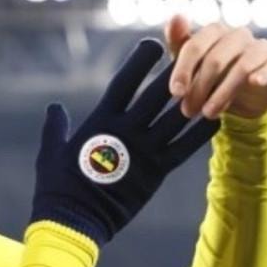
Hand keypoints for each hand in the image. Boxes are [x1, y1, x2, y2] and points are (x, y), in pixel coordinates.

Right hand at [30, 39, 218, 244]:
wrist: (73, 221)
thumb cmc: (58, 186)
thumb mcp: (51, 152)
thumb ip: (55, 127)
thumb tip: (54, 108)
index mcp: (100, 122)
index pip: (124, 83)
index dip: (140, 62)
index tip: (153, 45)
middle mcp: (126, 131)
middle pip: (156, 94)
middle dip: (175, 71)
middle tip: (191, 52)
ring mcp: (144, 151)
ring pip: (176, 117)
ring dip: (194, 97)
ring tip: (211, 80)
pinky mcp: (156, 172)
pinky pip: (184, 148)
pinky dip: (200, 134)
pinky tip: (216, 120)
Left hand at [165, 15, 266, 119]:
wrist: (240, 103)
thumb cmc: (210, 79)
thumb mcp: (189, 65)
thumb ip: (179, 41)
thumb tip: (176, 15)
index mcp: (215, 32)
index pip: (196, 45)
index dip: (183, 69)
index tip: (176, 93)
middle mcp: (239, 36)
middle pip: (216, 59)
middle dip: (199, 88)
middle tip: (188, 110)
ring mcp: (261, 48)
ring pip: (242, 67)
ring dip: (222, 93)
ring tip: (208, 113)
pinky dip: (264, 74)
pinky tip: (254, 83)